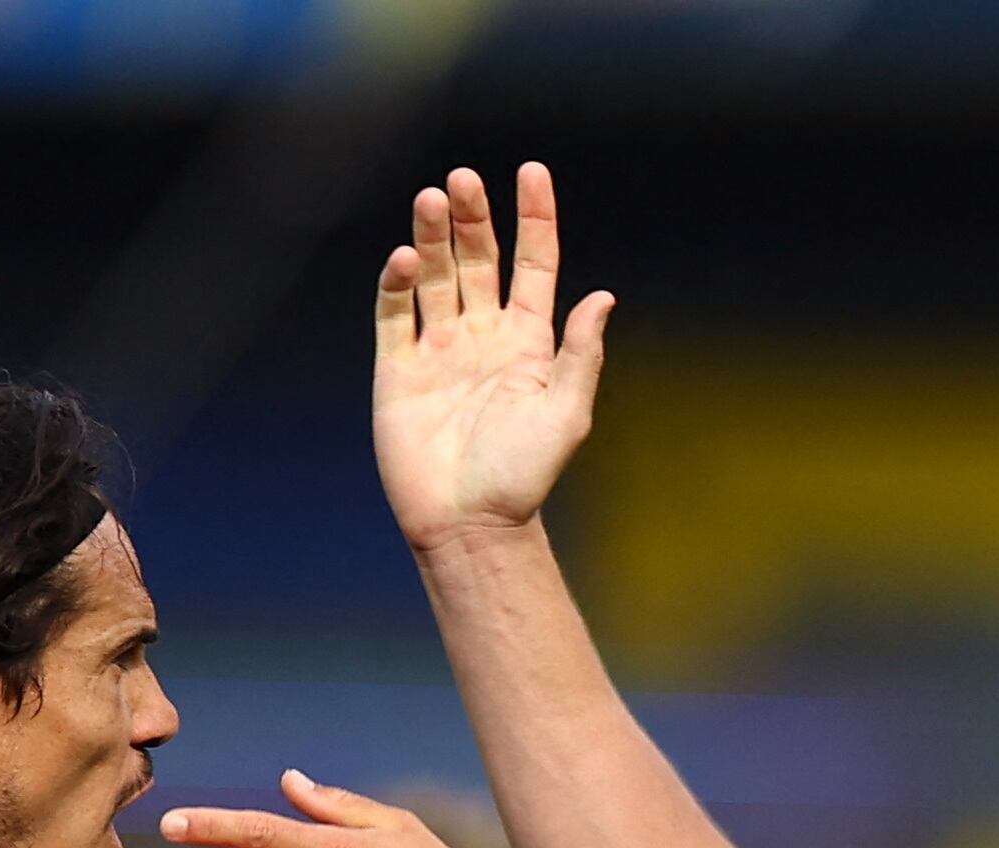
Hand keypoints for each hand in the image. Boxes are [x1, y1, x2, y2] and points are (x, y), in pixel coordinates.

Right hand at [374, 162, 611, 551]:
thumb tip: (603, 297)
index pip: (532, 264)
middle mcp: (483, 337)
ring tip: (431, 199)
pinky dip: (398, 283)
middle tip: (462, 179)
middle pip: (478, 259)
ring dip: (433, 236)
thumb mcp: (566, 414)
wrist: (469, 524)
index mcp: (528, 342)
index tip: (531, 171)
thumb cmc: (524, 478)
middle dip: (472, 217)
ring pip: (436, 277)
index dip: (533, 218)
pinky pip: (395, 315)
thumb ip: (581, 354)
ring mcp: (438, 350)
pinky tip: (406, 259)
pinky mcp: (399, 370)